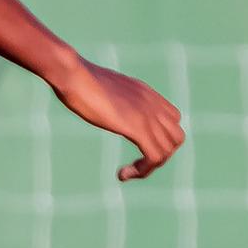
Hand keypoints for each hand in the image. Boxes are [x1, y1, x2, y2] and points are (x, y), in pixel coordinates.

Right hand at [54, 57, 185, 180]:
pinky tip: (122, 174)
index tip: (136, 147)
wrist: (72, 73)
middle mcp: (152, 103)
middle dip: (159, 155)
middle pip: (176, 137)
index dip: (160, 138)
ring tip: (127, 171)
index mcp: (146, 93)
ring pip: (168, 149)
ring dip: (150, 167)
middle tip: (135, 163)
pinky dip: (142, 170)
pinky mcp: (137, 127)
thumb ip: (111, 95)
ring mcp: (147, 115)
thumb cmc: (75, 78)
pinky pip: (155, 156)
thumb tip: (103, 97)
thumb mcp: (101, 86)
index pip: (173, 119)